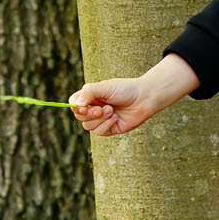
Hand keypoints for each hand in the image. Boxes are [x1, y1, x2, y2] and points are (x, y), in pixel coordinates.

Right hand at [68, 54, 197, 135]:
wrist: (144, 98)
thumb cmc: (125, 89)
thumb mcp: (104, 87)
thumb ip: (88, 93)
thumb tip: (76, 104)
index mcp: (90, 97)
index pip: (74, 105)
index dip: (76, 108)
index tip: (85, 106)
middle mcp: (94, 108)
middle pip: (80, 117)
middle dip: (90, 114)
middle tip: (103, 108)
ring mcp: (101, 119)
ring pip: (88, 126)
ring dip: (99, 119)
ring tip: (112, 110)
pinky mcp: (110, 128)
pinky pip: (99, 132)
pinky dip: (106, 125)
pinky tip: (115, 118)